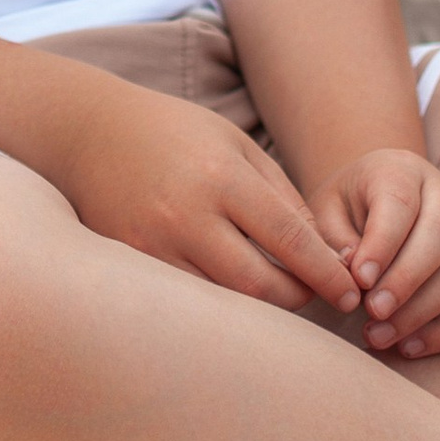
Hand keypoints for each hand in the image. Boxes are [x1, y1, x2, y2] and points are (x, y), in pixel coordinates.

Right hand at [45, 76, 361, 317]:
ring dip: (261, 309)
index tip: (350, 291)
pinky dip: (220, 305)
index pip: (291, 240)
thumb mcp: (235, 144)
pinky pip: (190, 301)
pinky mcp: (133, 262)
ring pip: (226, 304)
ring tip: (278, 295)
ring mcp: (155, 244)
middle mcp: (188, 215)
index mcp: (221, 177)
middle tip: (314, 294)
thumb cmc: (174, 132)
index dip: (327, 274)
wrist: (89, 131)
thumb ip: (281, 196)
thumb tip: (323, 254)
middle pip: (262, 287)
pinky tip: (234, 295)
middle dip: (298, 298)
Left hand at [313, 150, 439, 357]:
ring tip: (380, 336)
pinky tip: (410, 348)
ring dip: (424, 313)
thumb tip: (352, 273)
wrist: (381, 204)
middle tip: (373, 312)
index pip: (400, 203)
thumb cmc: (348, 210)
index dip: (382, 244)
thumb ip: (334, 237)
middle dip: (407, 280)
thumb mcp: (327, 210)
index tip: (359, 281)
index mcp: (403, 170)